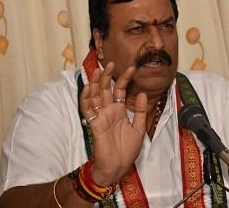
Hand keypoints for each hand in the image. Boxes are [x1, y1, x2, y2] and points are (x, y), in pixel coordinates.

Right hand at [80, 62, 146, 185]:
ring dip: (96, 83)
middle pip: (106, 90)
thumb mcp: (138, 129)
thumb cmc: (127, 150)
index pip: (120, 91)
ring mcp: (100, 117)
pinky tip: (89, 87)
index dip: (125, 79)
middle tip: (112, 63)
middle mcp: (108, 111)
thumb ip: (139, 111)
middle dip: (108, 76)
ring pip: (95, 96)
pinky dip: (86, 98)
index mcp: (119, 111)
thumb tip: (141, 93)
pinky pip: (87, 110)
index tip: (132, 68)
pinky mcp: (94, 124)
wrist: (117, 167)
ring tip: (99, 69)